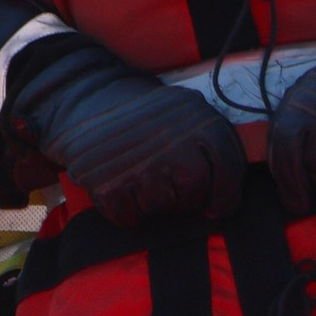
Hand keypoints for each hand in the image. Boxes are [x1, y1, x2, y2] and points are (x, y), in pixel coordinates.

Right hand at [10, 39, 245, 228]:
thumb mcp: (188, 112)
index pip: (228, 172)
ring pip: (163, 209)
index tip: (216, 206)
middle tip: (166, 184)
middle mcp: (175, 143)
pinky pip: (130, 218)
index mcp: (200, 122)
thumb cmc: (144, 114)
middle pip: (194, 196)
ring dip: (152, 202)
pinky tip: (122, 186)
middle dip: (183, 199)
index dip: (225, 195)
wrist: (87, 98)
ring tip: (140, 176)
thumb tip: (226, 201)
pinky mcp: (110, 184)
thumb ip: (211, 144)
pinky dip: (126, 211)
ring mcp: (142, 165)